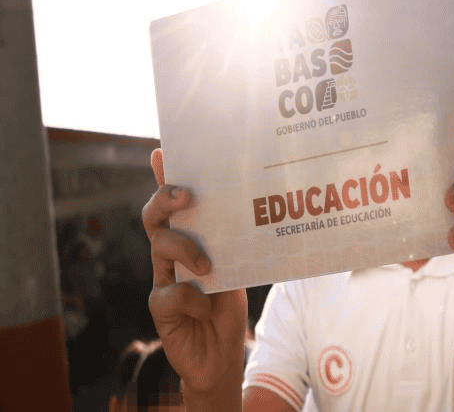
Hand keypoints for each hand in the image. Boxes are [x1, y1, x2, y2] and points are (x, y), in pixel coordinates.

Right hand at [143, 149, 246, 402]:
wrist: (221, 356)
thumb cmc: (227, 306)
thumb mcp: (236, 269)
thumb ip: (231, 244)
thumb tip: (244, 206)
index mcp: (189, 240)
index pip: (173, 204)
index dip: (164, 177)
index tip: (162, 151)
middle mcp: (171, 255)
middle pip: (155, 217)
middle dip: (165, 199)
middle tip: (186, 195)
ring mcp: (162, 279)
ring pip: (159, 246)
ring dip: (184, 249)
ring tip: (207, 265)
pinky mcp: (161, 308)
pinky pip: (168, 293)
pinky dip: (190, 297)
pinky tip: (204, 304)